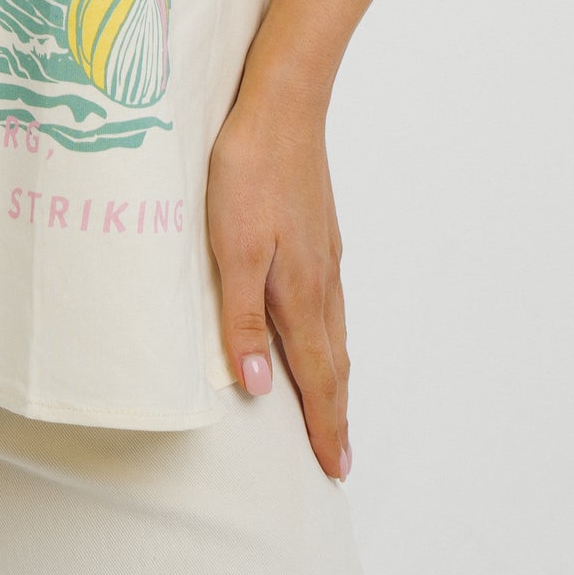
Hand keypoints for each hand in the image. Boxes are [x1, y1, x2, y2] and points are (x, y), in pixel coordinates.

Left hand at [205, 84, 350, 480]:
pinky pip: (331, 304)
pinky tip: (321, 330)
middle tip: (341, 456)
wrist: (283, 106)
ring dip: (336, 378)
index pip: (317, 378)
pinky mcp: (320, 232)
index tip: (335, 468)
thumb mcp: (232, 247)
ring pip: (336, 333)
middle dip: (336, 413)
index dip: (324, 426)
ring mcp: (325, 255)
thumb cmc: (249, 173)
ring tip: (334, 407)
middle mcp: (321, 282)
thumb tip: (258, 387)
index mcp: (300, 294)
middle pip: (334, 363)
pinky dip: (331, 338)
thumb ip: (242, 318)